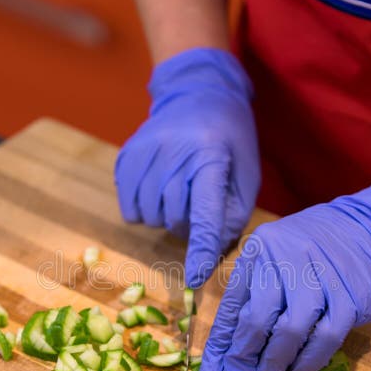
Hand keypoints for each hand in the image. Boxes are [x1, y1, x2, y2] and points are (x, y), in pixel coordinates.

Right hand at [114, 48, 260, 286]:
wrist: (197, 93)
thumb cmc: (229, 140)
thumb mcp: (246, 175)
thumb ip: (232, 215)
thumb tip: (210, 252)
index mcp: (210, 155)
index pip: (205, 211)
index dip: (202, 247)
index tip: (197, 277)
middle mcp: (173, 150)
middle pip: (174, 217)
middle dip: (187, 224)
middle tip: (196, 204)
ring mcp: (144, 151)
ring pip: (148, 217)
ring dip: (164, 217)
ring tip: (177, 192)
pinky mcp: (125, 156)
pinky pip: (129, 208)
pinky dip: (144, 210)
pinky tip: (157, 189)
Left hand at [199, 179, 370, 370]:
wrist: (366, 230)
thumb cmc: (307, 255)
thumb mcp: (271, 263)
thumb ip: (248, 300)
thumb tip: (224, 355)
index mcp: (258, 252)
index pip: (231, 307)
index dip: (220, 349)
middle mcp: (285, 258)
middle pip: (256, 319)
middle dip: (243, 361)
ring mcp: (320, 275)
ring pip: (291, 331)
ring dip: (275, 365)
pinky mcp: (350, 294)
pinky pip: (326, 336)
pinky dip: (309, 360)